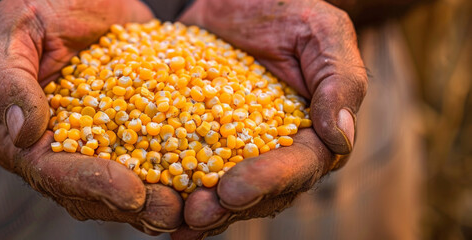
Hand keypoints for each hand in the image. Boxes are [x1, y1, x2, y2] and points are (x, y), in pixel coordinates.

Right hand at [0, 0, 181, 233]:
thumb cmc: (40, 6)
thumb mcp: (16, 28)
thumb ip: (8, 80)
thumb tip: (24, 133)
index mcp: (19, 136)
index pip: (50, 172)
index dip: (91, 184)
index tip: (131, 192)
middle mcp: (57, 150)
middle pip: (91, 193)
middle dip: (132, 205)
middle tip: (171, 210)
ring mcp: (97, 145)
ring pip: (124, 186)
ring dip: (159, 199)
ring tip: (193, 203)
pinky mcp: (131, 131)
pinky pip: (153, 156)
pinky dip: (177, 169)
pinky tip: (205, 174)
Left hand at [174, 0, 367, 237]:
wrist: (241, 0)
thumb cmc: (289, 10)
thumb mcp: (322, 32)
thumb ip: (340, 81)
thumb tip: (342, 139)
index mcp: (315, 133)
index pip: (299, 167)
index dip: (267, 182)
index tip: (234, 190)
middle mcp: (278, 149)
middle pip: (260, 191)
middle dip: (227, 207)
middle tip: (196, 214)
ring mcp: (238, 147)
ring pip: (224, 189)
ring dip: (201, 208)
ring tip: (174, 218)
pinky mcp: (203, 135)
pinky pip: (190, 163)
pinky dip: (174, 184)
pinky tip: (152, 197)